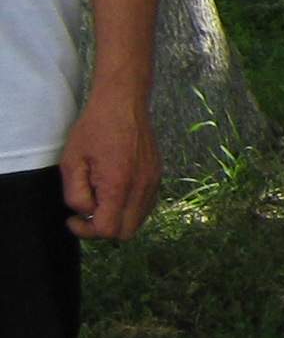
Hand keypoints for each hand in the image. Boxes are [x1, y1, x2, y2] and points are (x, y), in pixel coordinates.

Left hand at [61, 85, 159, 239]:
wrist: (124, 104)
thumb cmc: (94, 129)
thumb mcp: (71, 162)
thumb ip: (76, 194)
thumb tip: (86, 212)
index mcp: (118, 185)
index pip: (107, 230)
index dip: (86, 231)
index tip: (74, 219)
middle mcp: (141, 188)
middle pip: (127, 232)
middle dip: (104, 229)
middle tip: (87, 214)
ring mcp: (153, 183)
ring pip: (138, 221)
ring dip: (118, 218)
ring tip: (101, 199)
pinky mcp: (157, 177)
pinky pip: (145, 206)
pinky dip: (129, 208)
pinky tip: (115, 191)